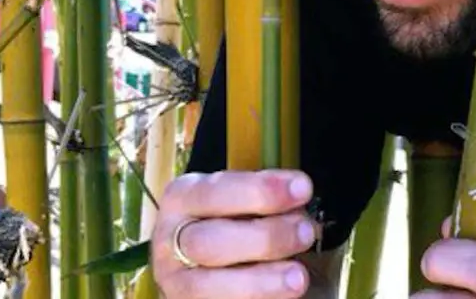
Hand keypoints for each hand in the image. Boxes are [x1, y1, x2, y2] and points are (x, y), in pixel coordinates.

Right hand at [152, 169, 318, 298]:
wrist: (200, 263)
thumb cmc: (227, 222)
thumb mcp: (235, 199)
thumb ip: (261, 198)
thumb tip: (298, 196)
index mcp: (181, 198)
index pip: (216, 191)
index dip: (261, 190)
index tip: (302, 188)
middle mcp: (169, 240)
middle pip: (210, 242)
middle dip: (264, 238)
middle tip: (305, 232)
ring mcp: (176, 281)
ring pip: (209, 286)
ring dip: (261, 281)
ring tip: (298, 276)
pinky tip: (282, 298)